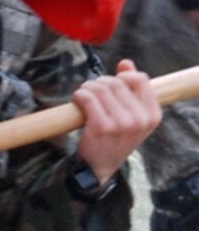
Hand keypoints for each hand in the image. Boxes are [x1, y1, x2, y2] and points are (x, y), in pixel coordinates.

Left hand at [73, 58, 161, 185]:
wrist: (99, 167)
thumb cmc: (115, 138)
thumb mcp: (132, 117)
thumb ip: (132, 89)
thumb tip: (126, 63)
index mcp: (152, 115)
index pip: (140, 79)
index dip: (124, 76)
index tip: (113, 82)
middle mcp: (140, 119)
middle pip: (116, 82)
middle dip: (100, 83)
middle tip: (93, 92)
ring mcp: (121, 123)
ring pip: (100, 88)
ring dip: (88, 88)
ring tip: (84, 96)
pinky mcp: (101, 126)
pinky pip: (88, 97)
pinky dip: (80, 95)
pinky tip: (78, 101)